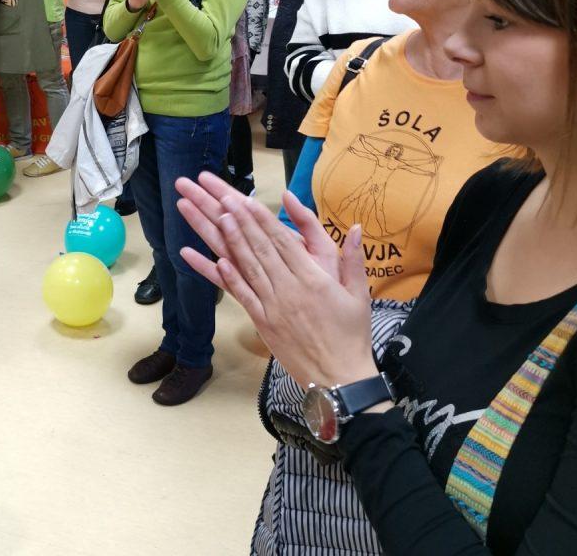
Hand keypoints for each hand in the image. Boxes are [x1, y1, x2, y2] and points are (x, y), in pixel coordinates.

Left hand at [176, 172, 376, 389]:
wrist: (340, 378)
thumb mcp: (360, 295)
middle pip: (262, 249)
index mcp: (314, 280)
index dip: (263, 219)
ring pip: (248, 268)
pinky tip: (216, 260)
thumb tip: (356, 228)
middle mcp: (290, 290)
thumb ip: (354, 259)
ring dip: (231, 241)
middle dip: (241, 221)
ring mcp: (274, 307)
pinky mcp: (264, 323)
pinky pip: (243, 297)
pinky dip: (229, 278)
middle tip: (222, 198)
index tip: (247, 199)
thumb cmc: (352, 335)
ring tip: (216, 218)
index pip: (284, 242)